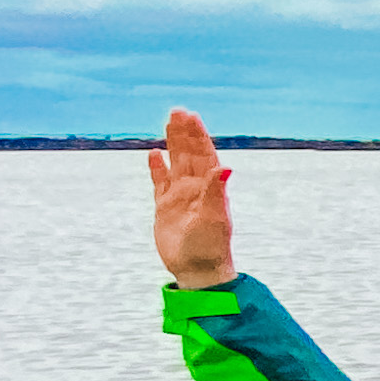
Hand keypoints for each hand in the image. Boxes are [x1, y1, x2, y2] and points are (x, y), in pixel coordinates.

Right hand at [150, 111, 236, 286]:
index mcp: (210, 188)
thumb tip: (225, 167)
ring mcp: (180, 197)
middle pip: (189, 154)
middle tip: (178, 110)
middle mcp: (196, 189)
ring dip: (173, 144)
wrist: (197, 270)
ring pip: (175, 163)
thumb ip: (216, 192)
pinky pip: (160, 183)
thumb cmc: (209, 247)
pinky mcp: (165, 208)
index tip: (191, 116)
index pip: (204, 155)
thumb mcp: (214, 218)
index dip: (198, 136)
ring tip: (169, 123)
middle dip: (184, 133)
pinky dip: (157, 168)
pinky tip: (154, 154)